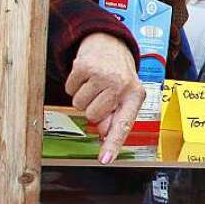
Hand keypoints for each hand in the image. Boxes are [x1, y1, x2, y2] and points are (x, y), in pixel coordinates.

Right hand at [64, 33, 145, 163]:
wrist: (110, 43)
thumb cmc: (119, 77)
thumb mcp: (125, 97)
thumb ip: (116, 117)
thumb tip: (102, 132)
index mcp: (135, 97)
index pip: (123, 125)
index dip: (112, 144)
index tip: (105, 160)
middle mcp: (121, 86)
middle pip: (93, 116)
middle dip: (92, 109)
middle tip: (101, 95)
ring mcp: (103, 75)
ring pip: (79, 104)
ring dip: (82, 97)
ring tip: (94, 84)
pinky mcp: (85, 65)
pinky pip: (69, 89)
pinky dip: (74, 85)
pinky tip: (86, 76)